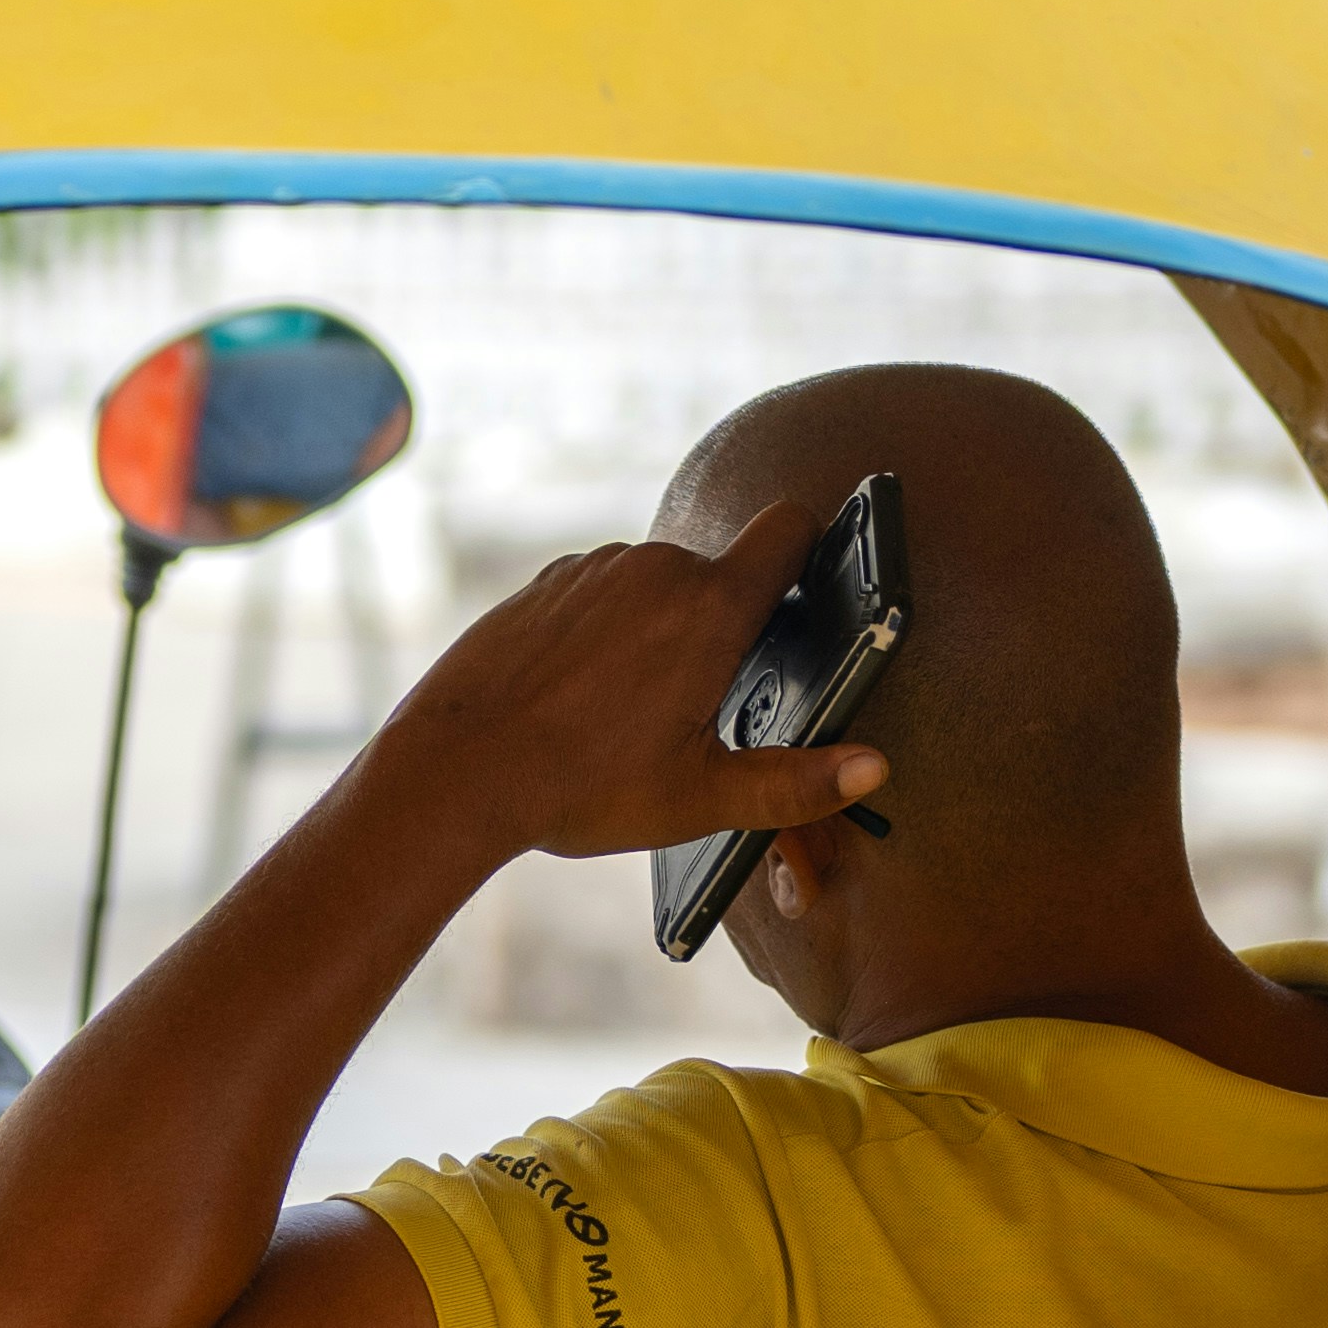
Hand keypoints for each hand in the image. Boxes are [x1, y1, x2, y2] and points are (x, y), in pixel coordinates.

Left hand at [372, 503, 888, 870]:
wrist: (454, 771)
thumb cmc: (579, 788)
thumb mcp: (701, 798)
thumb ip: (795, 782)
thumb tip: (873, 767)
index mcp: (711, 608)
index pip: (791, 529)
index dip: (814, 549)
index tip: (812, 590)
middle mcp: (656, 568)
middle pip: (722, 576)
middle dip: (724, 630)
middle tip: (698, 712)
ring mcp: (596, 568)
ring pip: (658, 588)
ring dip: (661, 633)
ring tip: (626, 715)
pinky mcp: (547, 581)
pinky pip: (602, 595)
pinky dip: (606, 633)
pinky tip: (578, 698)